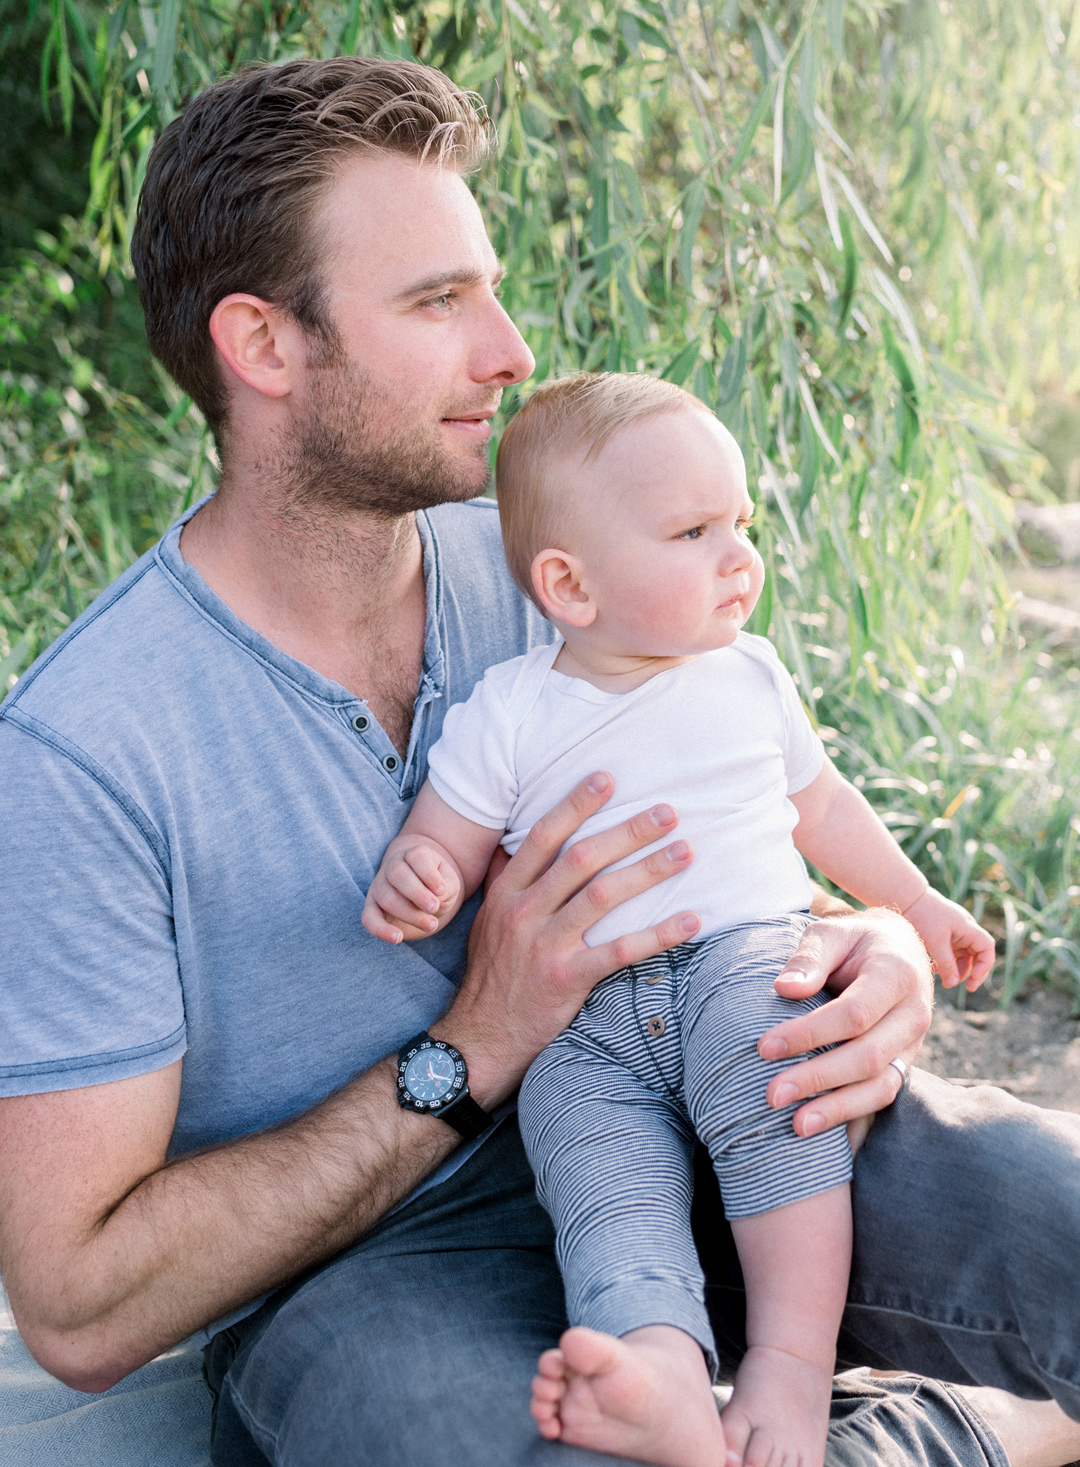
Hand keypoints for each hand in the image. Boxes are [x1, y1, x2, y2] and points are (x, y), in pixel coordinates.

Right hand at [362, 836, 463, 943]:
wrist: (423, 894)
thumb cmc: (438, 886)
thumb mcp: (449, 884)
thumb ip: (446, 888)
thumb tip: (436, 900)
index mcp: (414, 855)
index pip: (417, 857)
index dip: (429, 875)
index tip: (442, 890)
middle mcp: (393, 866)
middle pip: (399, 875)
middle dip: (418, 894)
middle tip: (434, 908)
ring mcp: (379, 885)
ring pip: (387, 898)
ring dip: (410, 914)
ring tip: (431, 925)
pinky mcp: (371, 906)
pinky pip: (369, 918)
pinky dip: (381, 929)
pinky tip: (398, 938)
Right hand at [437, 771, 699, 1107]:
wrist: (479, 1037)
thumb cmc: (492, 975)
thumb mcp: (489, 922)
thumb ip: (504, 881)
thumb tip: (515, 843)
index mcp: (507, 893)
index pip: (544, 837)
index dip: (576, 805)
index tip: (607, 778)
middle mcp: (524, 912)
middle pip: (582, 859)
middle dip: (627, 831)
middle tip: (667, 811)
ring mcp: (545, 946)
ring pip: (603, 897)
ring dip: (648, 871)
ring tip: (684, 851)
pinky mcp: (567, 979)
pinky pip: (620, 951)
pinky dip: (658, 934)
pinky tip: (691, 920)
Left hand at [757, 909, 933, 1141]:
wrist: (901, 951)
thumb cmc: (855, 942)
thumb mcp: (832, 933)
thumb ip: (809, 957)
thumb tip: (784, 989)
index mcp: (897, 975)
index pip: (853, 1014)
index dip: (809, 1034)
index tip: (764, 1047)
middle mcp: (913, 1014)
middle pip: (867, 1057)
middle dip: (817, 1079)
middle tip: (771, 1094)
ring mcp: (913, 1044)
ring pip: (881, 1086)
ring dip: (838, 1109)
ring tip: (796, 1127)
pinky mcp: (904, 1064)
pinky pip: (883, 1097)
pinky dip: (856, 1119)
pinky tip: (829, 1141)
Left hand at [901, 888, 994, 990]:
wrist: (906, 898)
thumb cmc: (923, 916)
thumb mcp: (935, 942)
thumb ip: (946, 964)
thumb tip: (954, 984)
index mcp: (968, 927)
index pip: (987, 947)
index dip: (984, 965)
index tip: (973, 978)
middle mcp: (965, 929)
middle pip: (976, 955)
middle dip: (970, 972)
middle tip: (964, 987)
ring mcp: (955, 932)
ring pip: (962, 956)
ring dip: (955, 969)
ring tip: (943, 981)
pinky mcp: (943, 934)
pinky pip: (950, 953)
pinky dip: (944, 963)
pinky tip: (933, 970)